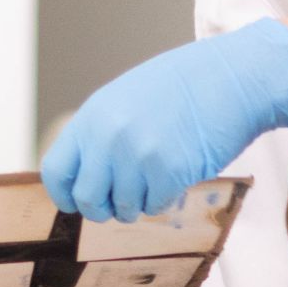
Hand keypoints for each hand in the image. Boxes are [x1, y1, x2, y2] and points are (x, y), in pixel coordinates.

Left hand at [43, 18, 287, 220]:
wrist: (232, 77)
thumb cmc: (182, 87)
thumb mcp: (124, 99)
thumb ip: (100, 134)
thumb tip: (85, 176)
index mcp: (92, 117)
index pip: (55, 171)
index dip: (65, 195)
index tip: (78, 202)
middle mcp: (108, 137)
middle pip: (87, 199)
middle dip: (103, 209)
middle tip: (122, 202)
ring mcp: (137, 155)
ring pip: (123, 208)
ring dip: (139, 203)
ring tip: (155, 179)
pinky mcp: (169, 172)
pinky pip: (155, 206)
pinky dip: (164, 199)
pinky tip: (176, 176)